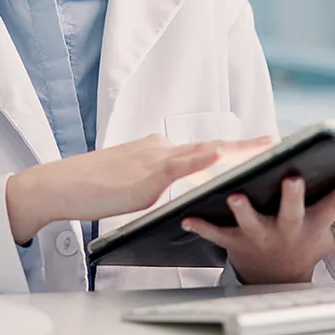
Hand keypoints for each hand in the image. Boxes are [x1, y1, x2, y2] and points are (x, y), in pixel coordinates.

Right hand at [5, 134, 272, 244]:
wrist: (59, 186)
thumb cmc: (89, 189)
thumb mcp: (130, 184)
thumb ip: (154, 184)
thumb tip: (174, 192)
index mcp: (157, 152)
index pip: (202, 150)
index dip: (232, 149)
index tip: (258, 147)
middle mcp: (160, 150)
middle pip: (211, 147)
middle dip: (245, 146)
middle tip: (275, 141)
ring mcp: (153, 160)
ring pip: (203, 152)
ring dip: (237, 150)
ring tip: (265, 148)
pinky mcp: (144, 176)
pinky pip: (179, 166)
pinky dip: (202, 160)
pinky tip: (221, 157)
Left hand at [181, 168, 334, 284]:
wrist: (275, 281)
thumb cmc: (308, 246)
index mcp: (315, 222)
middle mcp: (289, 228)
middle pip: (293, 211)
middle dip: (293, 196)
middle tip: (293, 178)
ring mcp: (261, 235)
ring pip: (251, 221)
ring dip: (242, 209)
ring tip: (233, 194)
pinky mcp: (234, 241)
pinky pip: (215, 233)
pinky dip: (201, 224)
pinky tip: (186, 214)